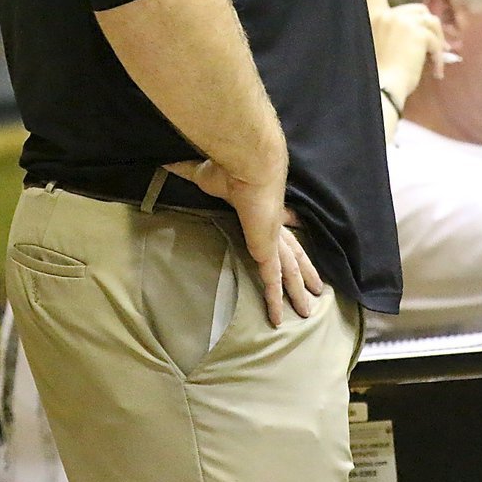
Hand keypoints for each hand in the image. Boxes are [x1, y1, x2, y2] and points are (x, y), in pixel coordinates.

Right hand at [163, 158, 322, 325]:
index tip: (294, 227)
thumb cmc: (228, 166)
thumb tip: (166, 162)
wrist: (249, 164)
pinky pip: (272, 281)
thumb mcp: (205, 173)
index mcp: (261, 205)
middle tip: (316, 287)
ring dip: (298, 291)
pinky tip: (277, 319)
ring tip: (308, 310)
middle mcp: (272, 223)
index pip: (279, 221)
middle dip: (305, 269)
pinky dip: (274, 300)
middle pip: (294, 251)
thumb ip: (188, 170)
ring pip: (290, 271)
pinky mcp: (267, 251)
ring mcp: (273, 239)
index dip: (288, 226)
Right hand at [359, 0, 446, 113]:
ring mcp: (400, 21)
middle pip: (417, 11)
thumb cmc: (377, 79)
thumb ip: (392, 34)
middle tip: (433, 53)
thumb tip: (422, 32)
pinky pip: (436, 40)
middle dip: (427, 30)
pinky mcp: (416, 32)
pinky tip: (435, 73)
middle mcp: (384, 15)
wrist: (381, 91)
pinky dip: (439, 57)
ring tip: (433, 64)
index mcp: (370, 18)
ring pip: (431, 23)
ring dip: (436, 42)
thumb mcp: (378, 50)